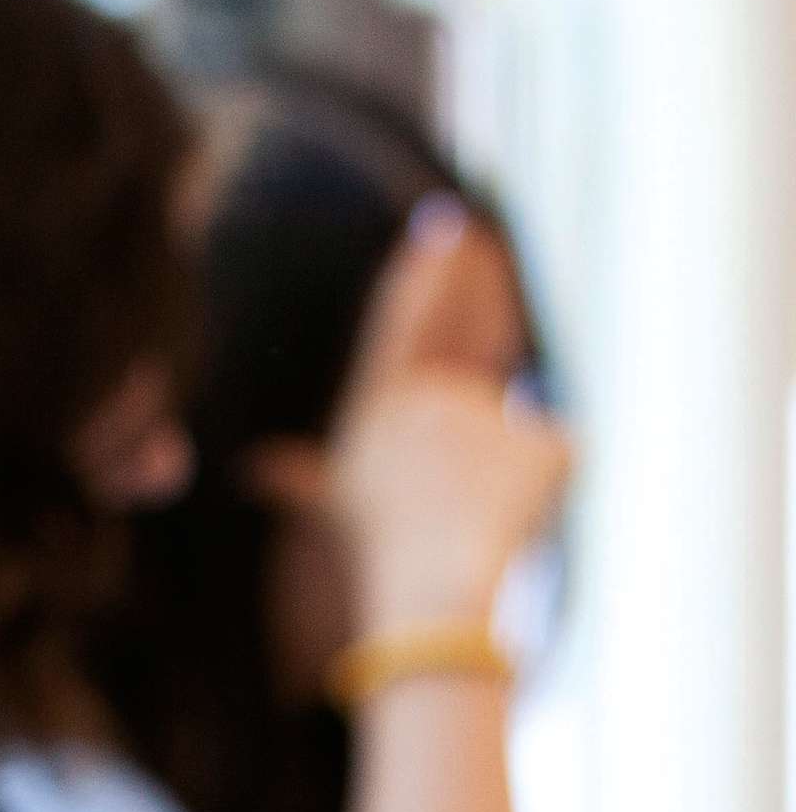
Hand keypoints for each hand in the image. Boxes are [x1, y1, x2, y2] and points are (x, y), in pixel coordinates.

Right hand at [328, 211, 569, 633]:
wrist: (430, 586)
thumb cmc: (377, 551)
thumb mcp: (335, 509)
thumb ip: (303, 482)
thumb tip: (258, 469)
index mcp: (380, 405)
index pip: (402, 322)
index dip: (422, 273)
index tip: (442, 225)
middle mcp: (431, 396)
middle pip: (465, 329)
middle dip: (474, 280)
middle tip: (480, 238)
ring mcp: (491, 416)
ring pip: (511, 428)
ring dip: (500, 465)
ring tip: (475, 507)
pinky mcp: (547, 442)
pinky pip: (553, 459)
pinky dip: (541, 489)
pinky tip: (512, 519)